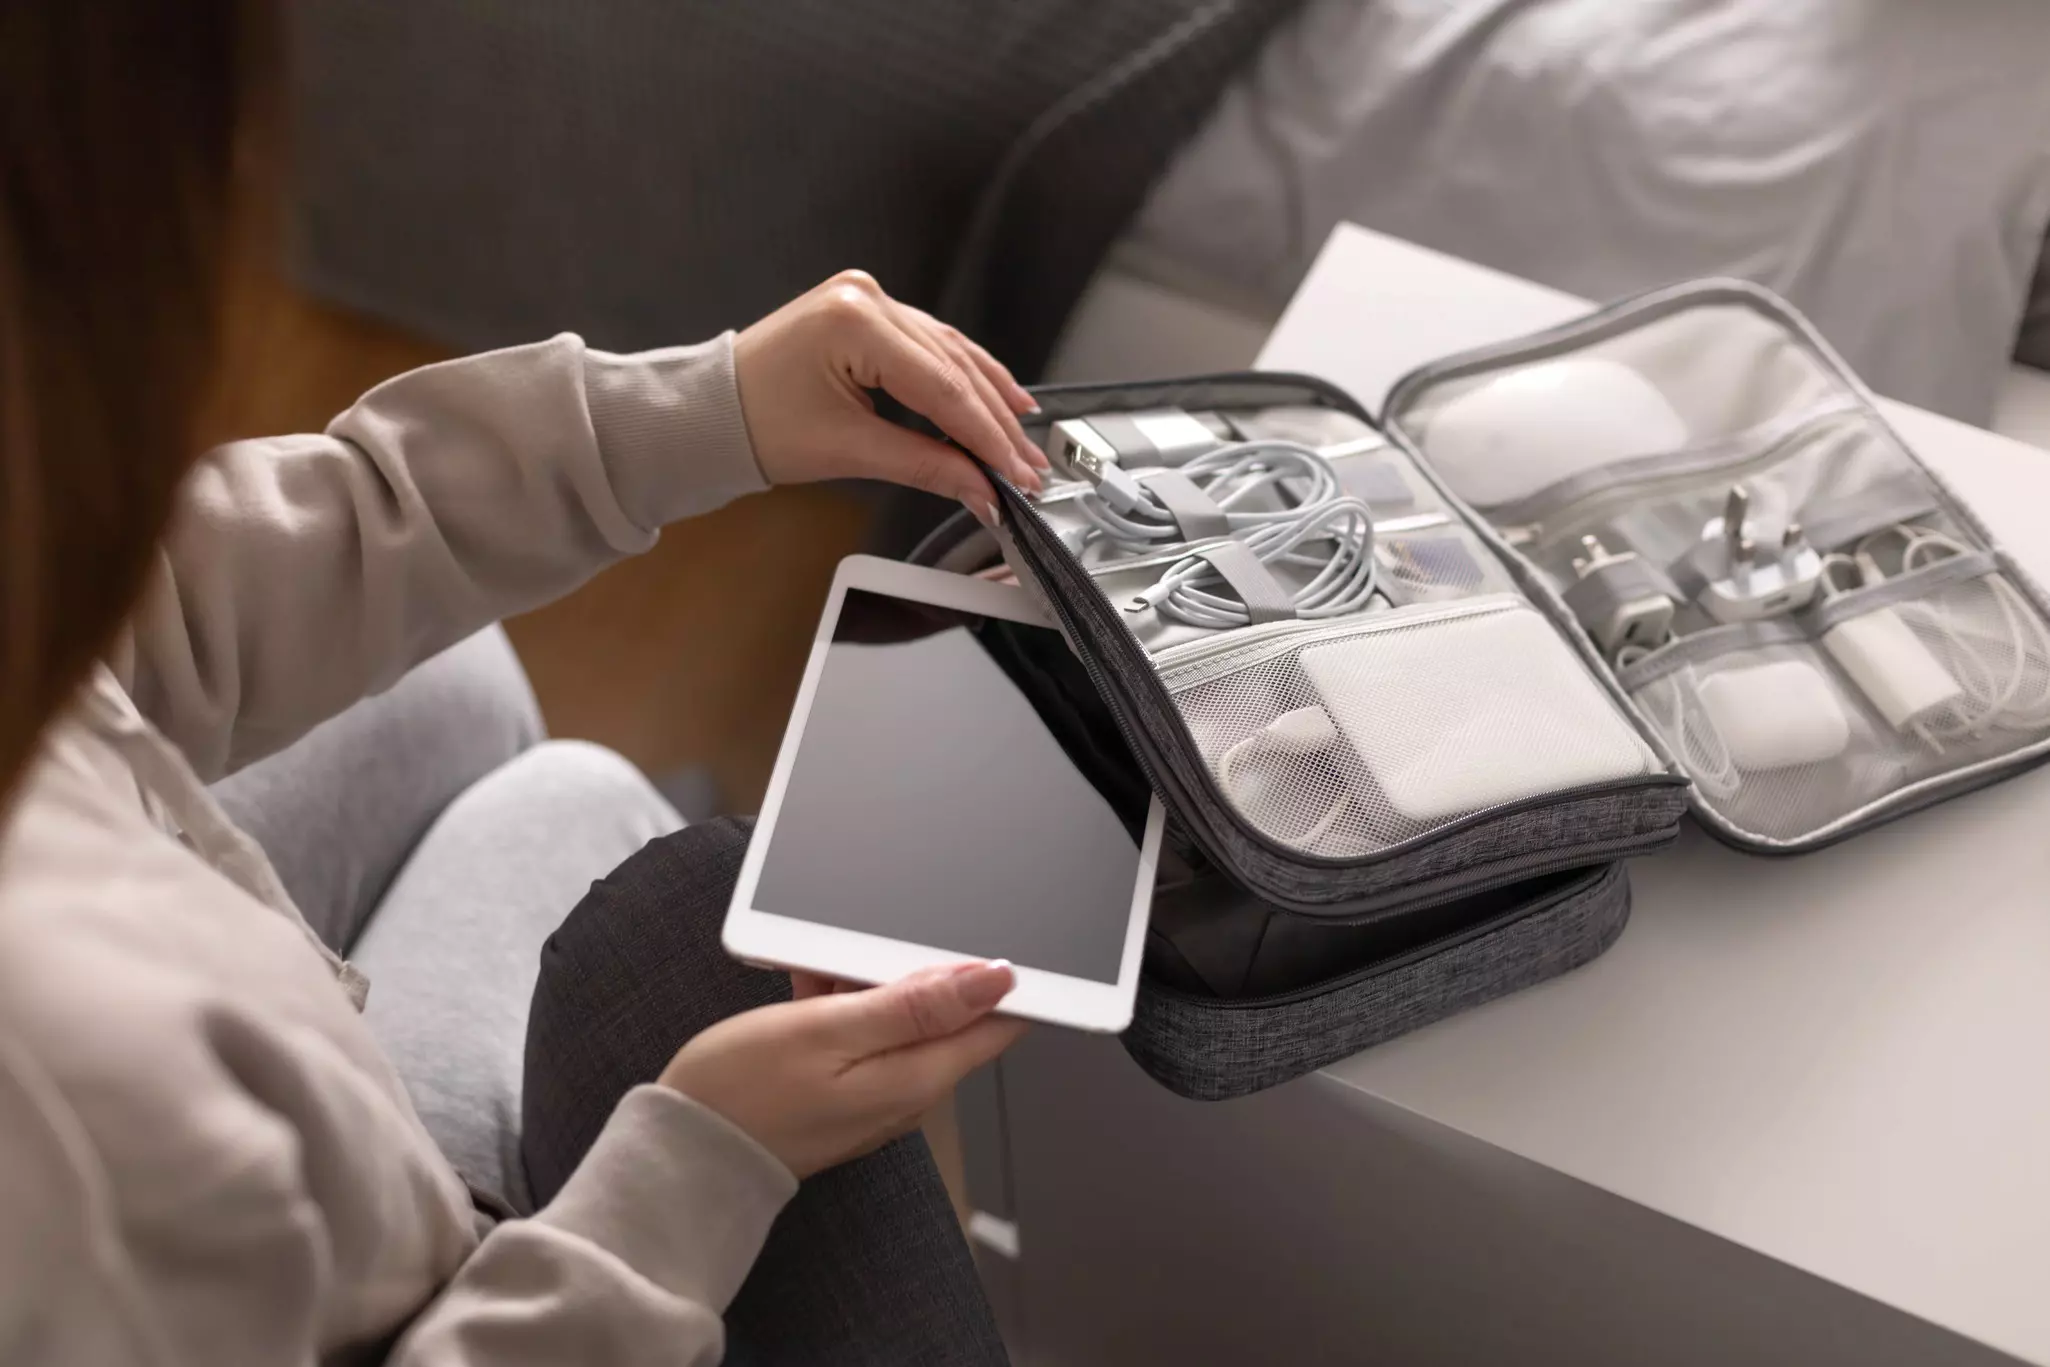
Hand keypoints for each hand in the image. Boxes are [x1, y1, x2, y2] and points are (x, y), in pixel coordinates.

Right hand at [658, 960, 1027, 1177]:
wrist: (685, 1151)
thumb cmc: (743, 1090)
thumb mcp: (827, 1028)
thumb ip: (916, 1005)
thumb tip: (995, 980)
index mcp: (918, 1078)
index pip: (996, 1023)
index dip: (993, 977)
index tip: (963, 938)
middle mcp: (909, 1094)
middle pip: (947, 1015)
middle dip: (911, 973)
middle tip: (854, 954)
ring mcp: (878, 1098)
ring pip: (901, 1020)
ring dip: (867, 987)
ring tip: (818, 977)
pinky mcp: (848, 1096)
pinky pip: (866, 1038)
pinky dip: (844, 1009)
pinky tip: (808, 997)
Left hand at [732, 271, 1048, 525]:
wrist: (711, 411)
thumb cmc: (757, 425)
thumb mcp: (848, 450)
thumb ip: (925, 465)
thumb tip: (981, 489)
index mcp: (854, 322)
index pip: (943, 386)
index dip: (986, 436)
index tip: (1014, 474)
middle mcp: (866, 297)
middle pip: (953, 365)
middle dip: (993, 422)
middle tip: (1025, 467)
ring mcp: (867, 298)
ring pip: (948, 351)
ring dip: (987, 396)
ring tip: (1023, 435)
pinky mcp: (866, 311)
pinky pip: (928, 344)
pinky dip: (960, 375)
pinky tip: (992, 393)